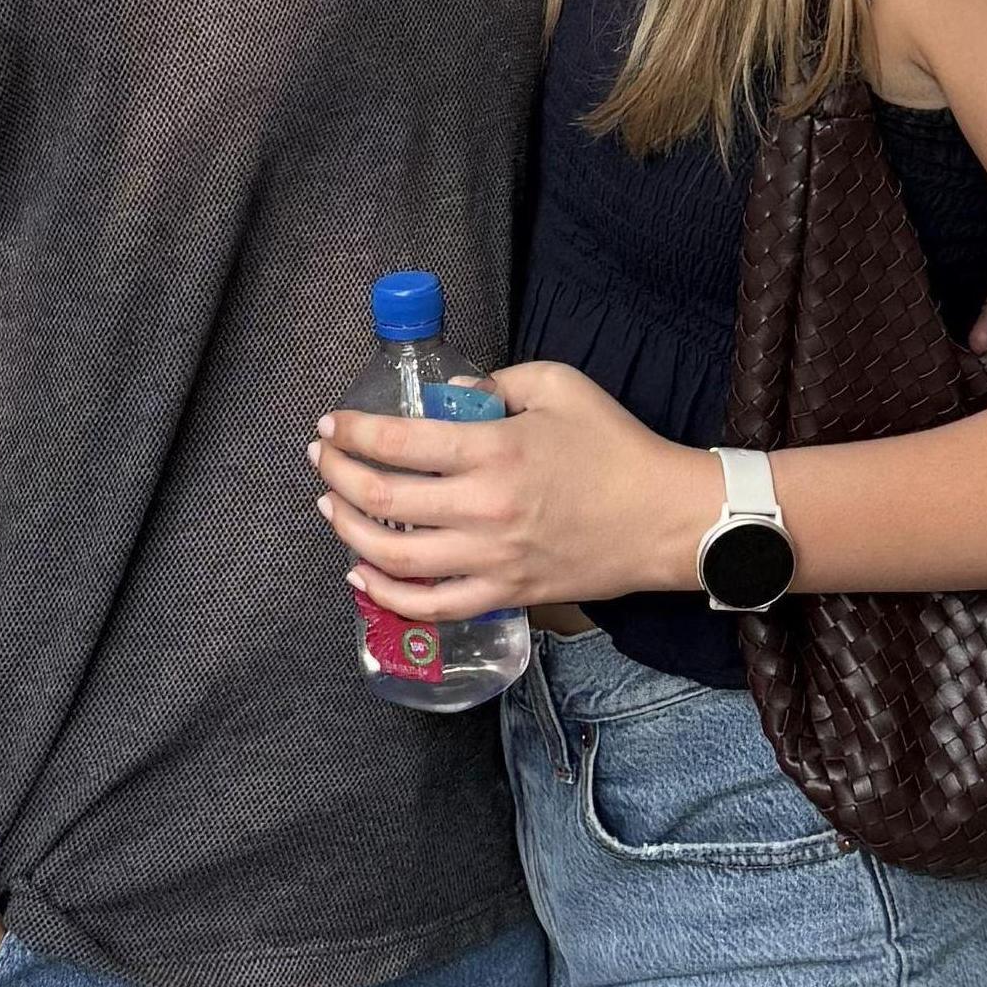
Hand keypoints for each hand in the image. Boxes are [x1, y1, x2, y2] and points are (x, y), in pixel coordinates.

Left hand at [314, 357, 708, 625]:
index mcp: (496, 450)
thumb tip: (447, 394)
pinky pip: (433, 605)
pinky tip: (362, 574)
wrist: (664, 518)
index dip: (354, 432)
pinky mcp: (506, 593)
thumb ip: (496, 381)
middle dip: (338, 476)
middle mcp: (485, 508)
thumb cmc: (614, 445)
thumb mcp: (558, 386)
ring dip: (349, 533)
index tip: (331, 424)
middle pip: (384, 501)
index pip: (401, 442)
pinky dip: (389, 594)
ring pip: (397, 559)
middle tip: (322, 458)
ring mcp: (493, 559)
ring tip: (330, 508)